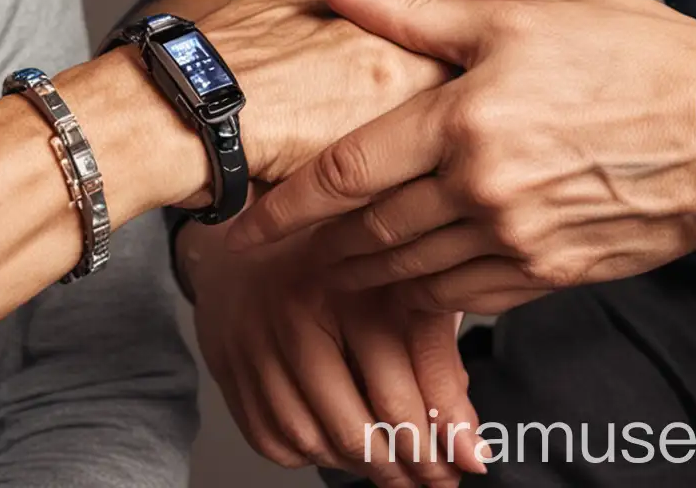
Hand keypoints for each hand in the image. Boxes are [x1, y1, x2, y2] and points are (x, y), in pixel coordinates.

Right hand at [181, 211, 483, 485]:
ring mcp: (251, 342)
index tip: (465, 462)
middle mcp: (290, 313)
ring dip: (356, 466)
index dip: (436, 439)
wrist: (249, 232)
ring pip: (310, 440)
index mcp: (342, 282)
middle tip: (433, 477)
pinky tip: (338, 442)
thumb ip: (436, 358)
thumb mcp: (398, 285)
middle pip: (350, 424)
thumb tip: (468, 443)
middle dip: (400, 466)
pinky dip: (309, 454)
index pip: (393, 388)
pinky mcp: (227, 365)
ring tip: (392, 465)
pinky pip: (272, 438)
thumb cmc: (336, 258)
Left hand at [226, 0, 695, 313]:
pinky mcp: (548, 274)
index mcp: (469, 114)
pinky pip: (460, 296)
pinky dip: (418, 291)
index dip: (285, 198)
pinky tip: (396, 278)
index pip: (348, 166)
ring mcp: (517, 240)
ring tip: (318, 262)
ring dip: (356, 271)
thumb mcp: (537, 1)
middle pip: (367, 228)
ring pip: (406, 270)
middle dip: (310, 241)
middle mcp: (484, 187)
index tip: (243, 214)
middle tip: (266, 244)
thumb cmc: (639, 57)